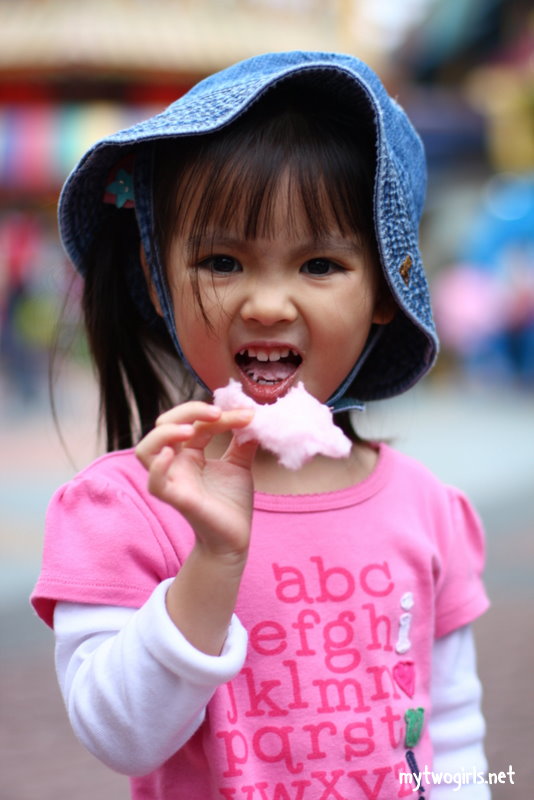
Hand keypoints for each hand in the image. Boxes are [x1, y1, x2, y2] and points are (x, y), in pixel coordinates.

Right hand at [135, 401, 256, 558]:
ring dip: (165, 433)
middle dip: (188, 411)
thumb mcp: (240, 464)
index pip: (196, 421)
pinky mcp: (176, 499)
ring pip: (146, 450)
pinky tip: (171, 455)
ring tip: (190, 429)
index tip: (248, 415)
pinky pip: (155, 483)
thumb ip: (243, 440)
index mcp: (189, 452)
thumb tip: (252, 416)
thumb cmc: (231, 503)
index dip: (219, 414)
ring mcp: (172, 480)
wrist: (235, 538)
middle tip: (217, 413)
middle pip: (163, 425)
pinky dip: (158, 467)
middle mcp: (176, 463)